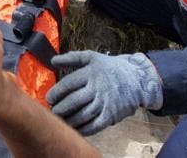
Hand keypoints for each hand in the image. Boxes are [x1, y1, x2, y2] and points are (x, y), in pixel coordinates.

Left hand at [47, 51, 162, 135]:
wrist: (136, 79)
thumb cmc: (110, 67)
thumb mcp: (92, 57)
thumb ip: (72, 57)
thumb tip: (53, 60)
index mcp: (91, 72)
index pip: (68, 84)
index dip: (56, 93)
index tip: (49, 98)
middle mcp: (98, 88)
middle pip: (74, 101)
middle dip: (60, 108)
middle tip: (53, 111)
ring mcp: (105, 102)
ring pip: (83, 115)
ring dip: (69, 120)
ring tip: (60, 120)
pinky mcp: (111, 114)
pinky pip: (95, 125)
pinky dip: (83, 129)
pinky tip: (75, 128)